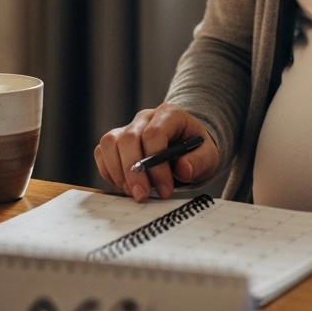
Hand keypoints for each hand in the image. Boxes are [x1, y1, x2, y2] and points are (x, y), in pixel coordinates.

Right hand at [94, 104, 219, 201]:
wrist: (187, 148)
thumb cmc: (197, 151)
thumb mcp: (209, 156)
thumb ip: (199, 162)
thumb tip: (182, 169)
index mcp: (169, 114)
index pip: (153, 134)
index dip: (156, 165)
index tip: (165, 189)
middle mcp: (145, 117)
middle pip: (128, 139)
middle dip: (133, 173)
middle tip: (143, 196)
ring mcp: (128, 127)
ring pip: (110, 143)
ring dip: (119, 173)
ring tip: (135, 193)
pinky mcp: (116, 141)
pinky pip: (102, 153)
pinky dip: (109, 173)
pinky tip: (126, 187)